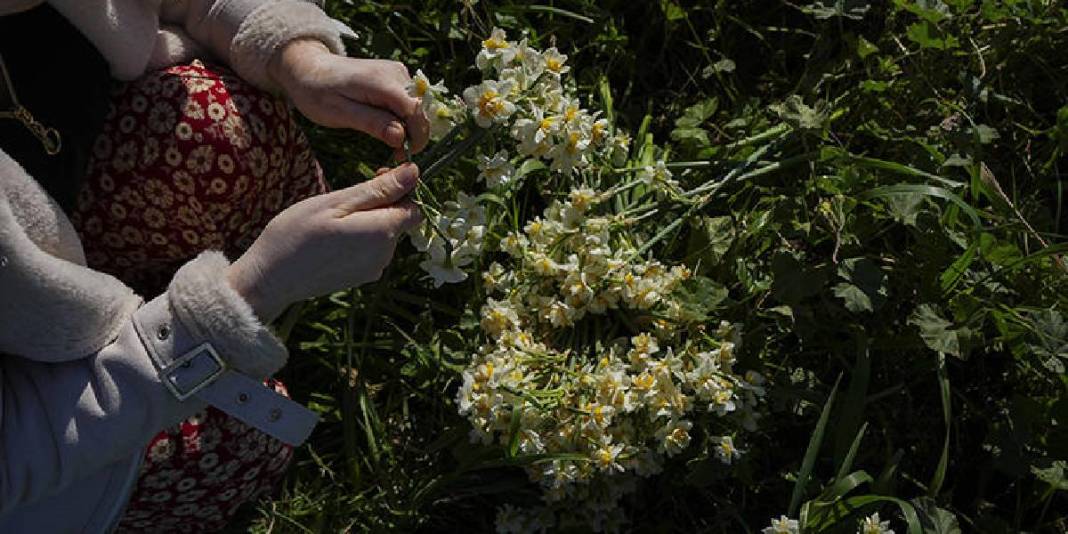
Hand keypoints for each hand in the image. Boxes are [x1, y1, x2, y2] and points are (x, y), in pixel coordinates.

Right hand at [227, 164, 422, 322]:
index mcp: (382, 232)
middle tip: (346, 198)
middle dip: (381, 204)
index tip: (375, 177)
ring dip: (368, 222)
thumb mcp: (336, 202)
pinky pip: (371, 250)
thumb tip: (414, 172)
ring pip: (384, 235)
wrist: (270, 278)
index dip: (401, 189)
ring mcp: (374, 269)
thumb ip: (378, 190)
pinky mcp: (361, 277)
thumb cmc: (297, 233)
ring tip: (333, 220)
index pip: (415, 207)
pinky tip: (332, 238)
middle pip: (399, 221)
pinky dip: (359, 239)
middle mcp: (385, 255)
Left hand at [268, 39, 429, 157]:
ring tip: (388, 141)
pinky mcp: (397, 77)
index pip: (415, 111)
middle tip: (394, 155)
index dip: (417, 137)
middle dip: (413, 135)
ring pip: (416, 107)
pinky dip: (403, 118)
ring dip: (408, 127)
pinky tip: (386, 126)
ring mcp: (398, 72)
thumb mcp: (340, 113)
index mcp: (382, 81)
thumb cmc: (318, 93)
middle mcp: (396, 73)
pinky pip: (409, 102)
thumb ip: (372, 123)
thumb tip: (401, 137)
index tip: (403, 156)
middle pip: (419, 110)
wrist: (309, 68)